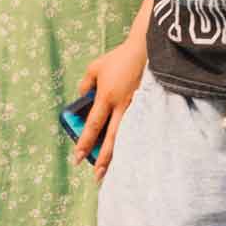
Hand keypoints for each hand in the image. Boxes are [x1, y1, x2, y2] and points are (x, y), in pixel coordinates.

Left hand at [73, 35, 146, 176]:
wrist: (147, 50)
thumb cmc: (119, 58)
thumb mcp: (95, 67)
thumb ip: (86, 84)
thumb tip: (82, 96)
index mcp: (106, 97)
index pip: (93, 126)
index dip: (85, 142)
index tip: (77, 158)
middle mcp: (121, 106)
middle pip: (111, 138)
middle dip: (103, 158)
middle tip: (97, 176)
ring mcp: (136, 108)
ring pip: (126, 136)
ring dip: (118, 154)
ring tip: (113, 170)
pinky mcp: (148, 106)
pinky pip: (137, 128)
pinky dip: (133, 141)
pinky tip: (132, 152)